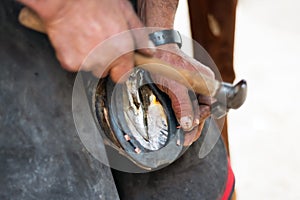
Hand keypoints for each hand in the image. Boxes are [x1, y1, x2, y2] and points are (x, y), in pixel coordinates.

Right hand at [19, 0, 153, 80]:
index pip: (123, 76)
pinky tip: (74, 39)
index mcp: (122, 50)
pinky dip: (73, 55)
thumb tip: (149, 51)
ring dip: (88, 57)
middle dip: (103, 60)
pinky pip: (74, 64)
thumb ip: (139, 34)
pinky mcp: (69, 62)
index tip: (117, 62)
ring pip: (90, 67)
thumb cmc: (93, 1)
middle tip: (97, 40)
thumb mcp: (124, 11)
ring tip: (85, 37)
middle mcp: (105, 60)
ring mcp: (86, 63)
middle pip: (104, 71)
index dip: (119, 68)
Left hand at [151, 44, 214, 145]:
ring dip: (187, 120)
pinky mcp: (181, 86)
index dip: (198, 124)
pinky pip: (184, 102)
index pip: (208, 109)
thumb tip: (190, 125)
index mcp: (207, 83)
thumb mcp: (176, 87)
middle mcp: (202, 85)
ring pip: (192, 107)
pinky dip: (181, 112)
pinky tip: (176, 121)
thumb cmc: (167, 63)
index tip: (188, 136)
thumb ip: (184, 106)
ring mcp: (192, 85)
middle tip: (184, 140)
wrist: (153, 48)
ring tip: (181, 135)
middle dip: (193, 125)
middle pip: (201, 110)